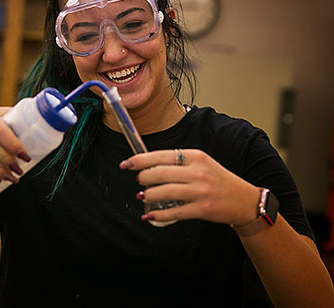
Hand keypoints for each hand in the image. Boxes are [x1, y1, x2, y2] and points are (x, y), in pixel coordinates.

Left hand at [120, 149, 260, 225]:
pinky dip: (159, 214)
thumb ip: (178, 162)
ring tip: (142, 196)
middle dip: (143, 177)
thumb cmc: (218, 180)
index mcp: (195, 156)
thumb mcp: (201, 163)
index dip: (140, 160)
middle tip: (138, 180)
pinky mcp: (203, 208)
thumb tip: (148, 165)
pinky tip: (150, 214)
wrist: (244, 200)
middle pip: (161, 172)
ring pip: (165, 191)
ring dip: (148, 195)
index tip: (126, 163)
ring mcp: (201, 190)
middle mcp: (197, 171)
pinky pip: (175, 212)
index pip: (161, 155)